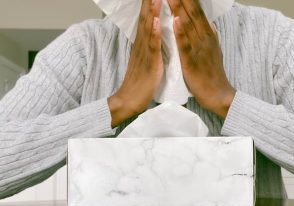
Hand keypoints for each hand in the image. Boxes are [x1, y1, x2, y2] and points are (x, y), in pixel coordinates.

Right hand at [109, 0, 162, 127]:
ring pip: (148, 28)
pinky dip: (155, 33)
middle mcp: (141, 44)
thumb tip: (154, 33)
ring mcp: (144, 53)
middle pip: (145, 18)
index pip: (146, 19)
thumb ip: (149, 46)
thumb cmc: (140, 82)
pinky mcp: (149, 64)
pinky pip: (152, 47)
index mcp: (142, 43)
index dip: (149, 4)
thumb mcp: (145, 59)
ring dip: (152, 11)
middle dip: (149, 2)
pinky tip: (158, 22)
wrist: (129, 100)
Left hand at [168, 0, 235, 117]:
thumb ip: (211, 36)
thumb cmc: (213, 73)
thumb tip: (209, 23)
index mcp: (208, 35)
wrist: (218, 94)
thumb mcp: (215, 51)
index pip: (198, 11)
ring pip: (189, 25)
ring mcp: (199, 49)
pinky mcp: (192, 62)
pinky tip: (176, 21)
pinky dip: (181, 32)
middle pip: (193, 13)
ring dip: (180, 9)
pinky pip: (186, 45)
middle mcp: (205, 38)